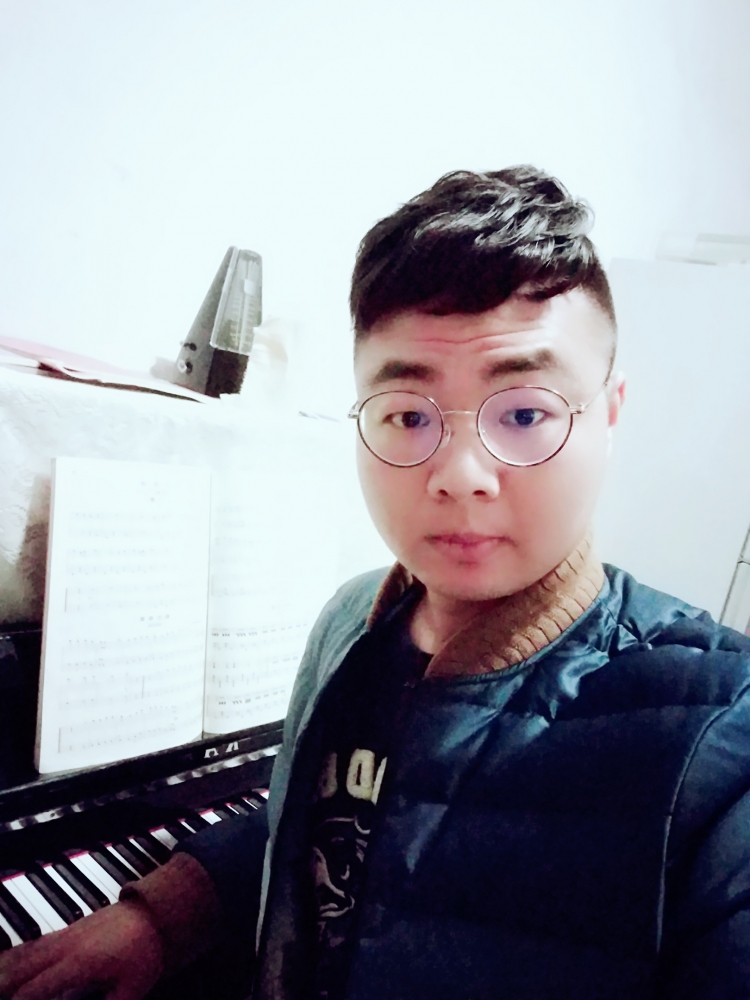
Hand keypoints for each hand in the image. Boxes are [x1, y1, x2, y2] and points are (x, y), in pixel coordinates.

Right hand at [0, 900, 163, 999]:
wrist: (156, 910)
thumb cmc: (145, 951)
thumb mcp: (132, 989)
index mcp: (78, 963)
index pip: (37, 989)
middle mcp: (67, 946)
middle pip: (24, 966)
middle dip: (8, 983)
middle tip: (1, 991)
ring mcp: (68, 933)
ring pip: (29, 950)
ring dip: (11, 966)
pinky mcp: (73, 927)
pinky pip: (38, 941)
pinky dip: (22, 952)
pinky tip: (16, 959)